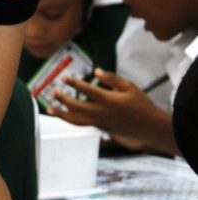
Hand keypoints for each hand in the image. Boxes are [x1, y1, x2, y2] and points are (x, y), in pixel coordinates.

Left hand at [49, 69, 165, 141]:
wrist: (149, 127)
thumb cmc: (141, 104)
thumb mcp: (130, 87)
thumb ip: (112, 79)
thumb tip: (96, 71)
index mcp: (109, 100)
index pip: (87, 90)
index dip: (74, 83)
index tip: (64, 78)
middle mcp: (101, 113)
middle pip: (76, 106)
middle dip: (62, 99)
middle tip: (52, 91)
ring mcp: (99, 122)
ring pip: (75, 120)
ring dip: (61, 114)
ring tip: (50, 109)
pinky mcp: (99, 128)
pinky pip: (81, 123)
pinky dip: (70, 119)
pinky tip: (64, 114)